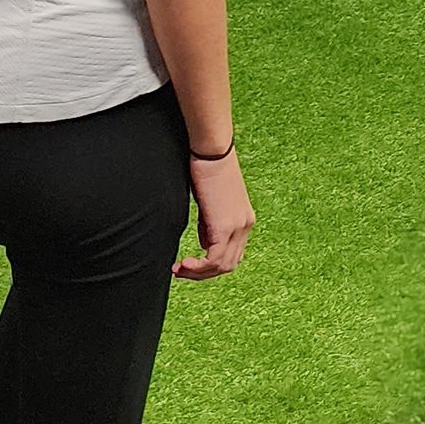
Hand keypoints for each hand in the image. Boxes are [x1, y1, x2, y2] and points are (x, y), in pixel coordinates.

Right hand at [176, 148, 254, 278]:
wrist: (212, 150)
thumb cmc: (206, 169)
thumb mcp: (210, 203)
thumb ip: (210, 225)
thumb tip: (205, 244)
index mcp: (243, 219)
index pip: (232, 254)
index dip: (210, 264)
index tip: (189, 263)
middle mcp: (245, 225)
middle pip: (229, 264)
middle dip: (203, 273)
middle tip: (180, 270)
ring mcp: (238, 226)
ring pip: (223, 266)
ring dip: (198, 272)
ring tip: (179, 269)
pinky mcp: (226, 226)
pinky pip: (215, 259)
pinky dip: (198, 267)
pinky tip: (183, 264)